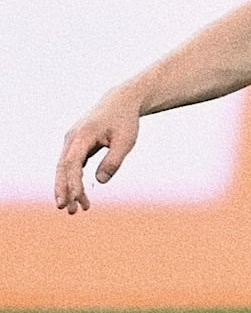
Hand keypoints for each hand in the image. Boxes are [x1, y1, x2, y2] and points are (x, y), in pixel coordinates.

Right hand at [54, 89, 141, 213]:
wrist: (121, 101)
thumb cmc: (125, 120)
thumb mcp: (126, 140)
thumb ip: (114, 161)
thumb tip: (100, 181)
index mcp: (83, 134)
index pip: (72, 163)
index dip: (73, 182)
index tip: (77, 199)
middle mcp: (72, 137)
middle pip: (62, 168)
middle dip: (64, 190)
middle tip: (69, 211)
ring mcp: (71, 140)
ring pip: (64, 168)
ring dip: (67, 189)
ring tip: (76, 209)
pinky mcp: (75, 144)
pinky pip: (70, 165)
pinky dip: (72, 180)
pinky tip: (78, 196)